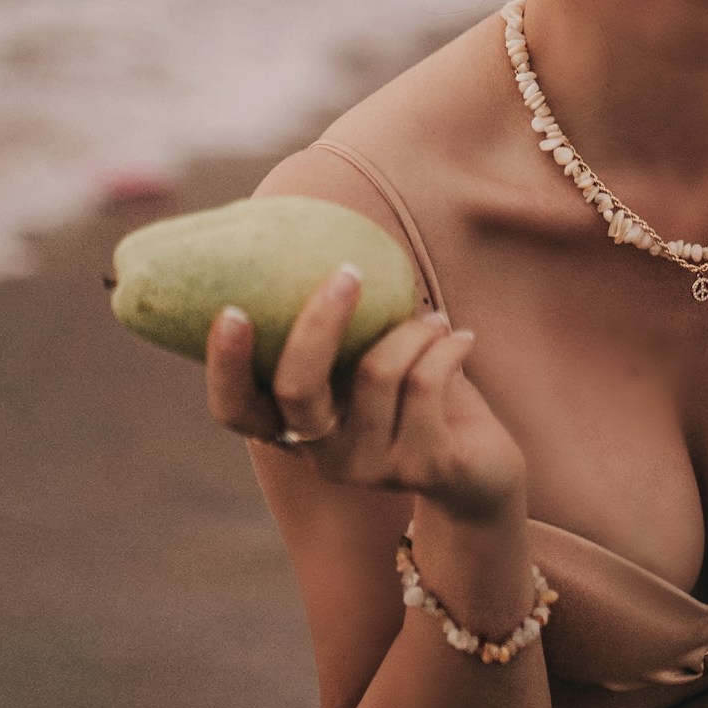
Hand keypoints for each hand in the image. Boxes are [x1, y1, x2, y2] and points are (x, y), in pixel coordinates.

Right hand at [204, 282, 526, 514]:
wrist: (482, 466)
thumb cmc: (416, 394)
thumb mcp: (370, 358)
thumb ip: (341, 328)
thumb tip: (317, 241)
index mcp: (296, 427)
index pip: (235, 410)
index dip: (225, 366)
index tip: (232, 311)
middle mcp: (321, 454)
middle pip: (297, 388)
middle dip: (320, 321)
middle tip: (349, 271)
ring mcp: (369, 467)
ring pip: (376, 370)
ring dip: (412, 329)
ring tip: (434, 321)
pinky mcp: (421, 466)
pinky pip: (425, 382)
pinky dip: (447, 346)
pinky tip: (461, 339)